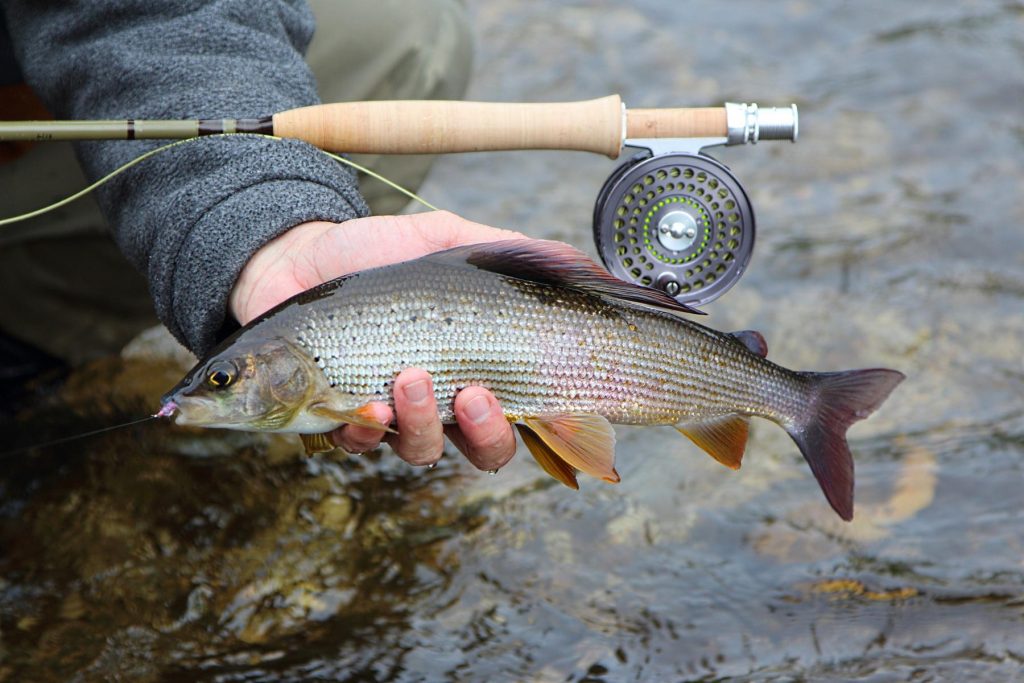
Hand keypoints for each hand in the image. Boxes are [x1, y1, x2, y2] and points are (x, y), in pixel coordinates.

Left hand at [229, 211, 522, 470]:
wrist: (298, 252)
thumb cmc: (374, 250)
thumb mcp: (441, 238)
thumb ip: (499, 248)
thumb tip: (574, 259)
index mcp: (472, 368)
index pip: (521, 413)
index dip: (540, 427)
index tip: (540, 402)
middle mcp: (440, 402)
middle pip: (481, 451)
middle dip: (486, 435)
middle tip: (475, 396)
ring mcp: (390, 415)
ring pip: (421, 451)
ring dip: (423, 425)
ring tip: (411, 380)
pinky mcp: (337, 418)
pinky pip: (357, 444)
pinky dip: (363, 431)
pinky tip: (364, 406)